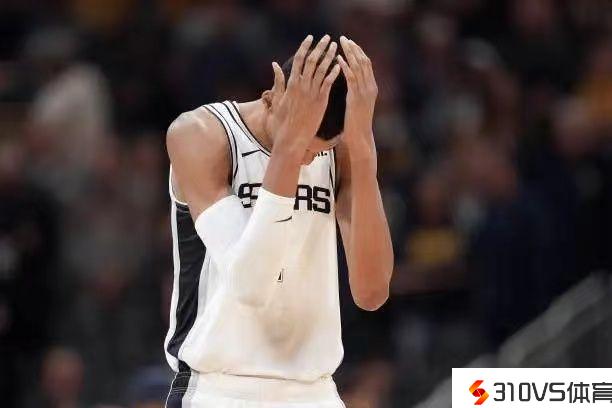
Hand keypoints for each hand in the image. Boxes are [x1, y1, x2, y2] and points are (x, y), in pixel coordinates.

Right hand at [269, 35, 339, 155]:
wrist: (291, 137)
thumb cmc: (283, 120)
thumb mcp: (278, 99)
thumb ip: (278, 81)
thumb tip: (274, 65)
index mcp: (291, 83)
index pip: (299, 59)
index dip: (305, 47)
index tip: (311, 37)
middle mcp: (302, 85)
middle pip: (312, 61)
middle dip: (320, 48)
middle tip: (327, 38)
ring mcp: (312, 93)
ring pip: (322, 70)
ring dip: (329, 57)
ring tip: (336, 48)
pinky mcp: (320, 101)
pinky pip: (328, 84)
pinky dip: (334, 73)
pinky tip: (340, 65)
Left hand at [338, 36, 377, 157]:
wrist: (360, 137)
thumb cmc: (356, 123)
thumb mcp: (357, 104)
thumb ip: (356, 91)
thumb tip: (349, 82)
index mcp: (371, 87)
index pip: (366, 64)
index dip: (358, 52)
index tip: (349, 43)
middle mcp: (370, 87)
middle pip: (363, 61)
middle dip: (354, 48)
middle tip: (344, 38)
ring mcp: (365, 92)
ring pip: (358, 67)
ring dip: (349, 54)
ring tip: (340, 43)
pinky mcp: (357, 98)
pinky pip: (351, 78)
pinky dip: (345, 67)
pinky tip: (338, 59)